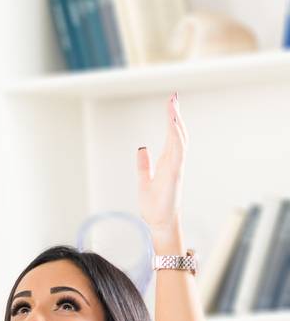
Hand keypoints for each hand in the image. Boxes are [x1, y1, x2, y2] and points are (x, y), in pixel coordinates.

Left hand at [136, 94, 186, 237]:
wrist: (159, 223)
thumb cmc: (154, 205)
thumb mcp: (144, 180)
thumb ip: (144, 164)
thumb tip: (142, 148)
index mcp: (168, 162)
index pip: (171, 136)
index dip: (171, 120)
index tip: (171, 104)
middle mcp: (174, 162)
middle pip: (178, 134)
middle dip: (176, 115)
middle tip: (174, 97)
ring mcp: (176, 167)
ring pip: (180, 140)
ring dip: (176, 123)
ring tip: (173, 106)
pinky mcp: (175, 174)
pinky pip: (178, 153)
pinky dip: (177, 139)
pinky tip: (173, 127)